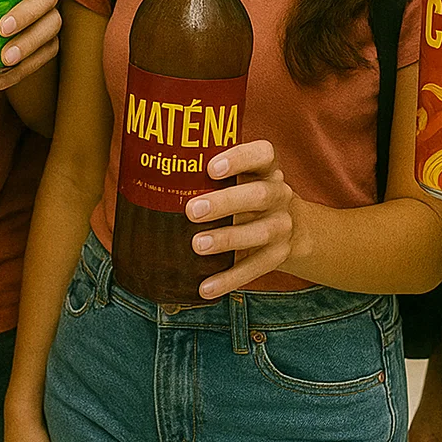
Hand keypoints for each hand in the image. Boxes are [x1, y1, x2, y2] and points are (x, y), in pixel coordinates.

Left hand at [187, 140, 300, 298]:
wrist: (293, 227)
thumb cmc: (246, 194)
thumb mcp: (239, 178)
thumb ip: (208, 176)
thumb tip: (148, 177)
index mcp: (267, 169)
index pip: (263, 153)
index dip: (239, 159)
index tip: (211, 167)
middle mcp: (279, 195)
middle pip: (260, 195)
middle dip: (226, 202)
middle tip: (192, 210)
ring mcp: (282, 226)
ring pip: (261, 232)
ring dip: (228, 239)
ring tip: (197, 245)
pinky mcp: (278, 255)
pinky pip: (255, 268)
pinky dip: (229, 279)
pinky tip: (205, 287)